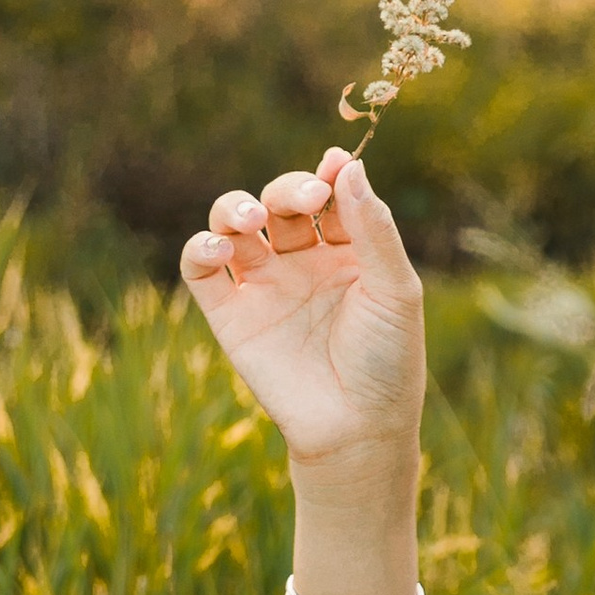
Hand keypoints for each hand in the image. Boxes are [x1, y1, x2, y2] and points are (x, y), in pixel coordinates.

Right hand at [178, 151, 423, 474]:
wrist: (357, 428)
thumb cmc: (388, 361)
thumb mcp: (394, 290)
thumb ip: (373, 229)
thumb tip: (349, 165)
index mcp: (348, 250)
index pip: (330, 194)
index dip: (329, 174)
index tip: (335, 165)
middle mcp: (302, 261)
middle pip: (280, 201)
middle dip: (287, 189)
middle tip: (306, 198)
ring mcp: (264, 285)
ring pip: (234, 224)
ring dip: (235, 207)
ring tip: (252, 217)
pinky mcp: (230, 314)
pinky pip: (200, 269)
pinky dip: (200, 248)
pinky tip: (219, 248)